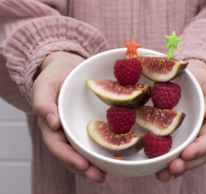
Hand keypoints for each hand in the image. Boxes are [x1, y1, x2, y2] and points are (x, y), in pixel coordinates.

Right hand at [32, 51, 106, 182]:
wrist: (69, 67)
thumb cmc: (55, 75)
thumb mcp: (45, 84)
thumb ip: (43, 102)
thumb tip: (52, 123)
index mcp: (51, 124)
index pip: (57, 146)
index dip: (69, 157)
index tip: (83, 165)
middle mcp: (65, 131)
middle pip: (72, 154)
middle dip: (84, 168)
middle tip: (99, 177)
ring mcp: (77, 129)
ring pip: (84, 151)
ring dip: (94, 165)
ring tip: (106, 174)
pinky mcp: (89, 124)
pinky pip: (95, 139)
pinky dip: (102, 149)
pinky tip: (113, 156)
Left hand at [155, 59, 205, 181]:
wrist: (187, 78)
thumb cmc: (201, 80)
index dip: (199, 149)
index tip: (187, 154)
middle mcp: (198, 134)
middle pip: (196, 155)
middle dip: (185, 164)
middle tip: (172, 168)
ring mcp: (185, 137)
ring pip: (183, 158)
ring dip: (173, 169)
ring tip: (161, 174)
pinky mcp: (171, 136)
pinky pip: (169, 151)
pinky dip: (163, 162)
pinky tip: (154, 167)